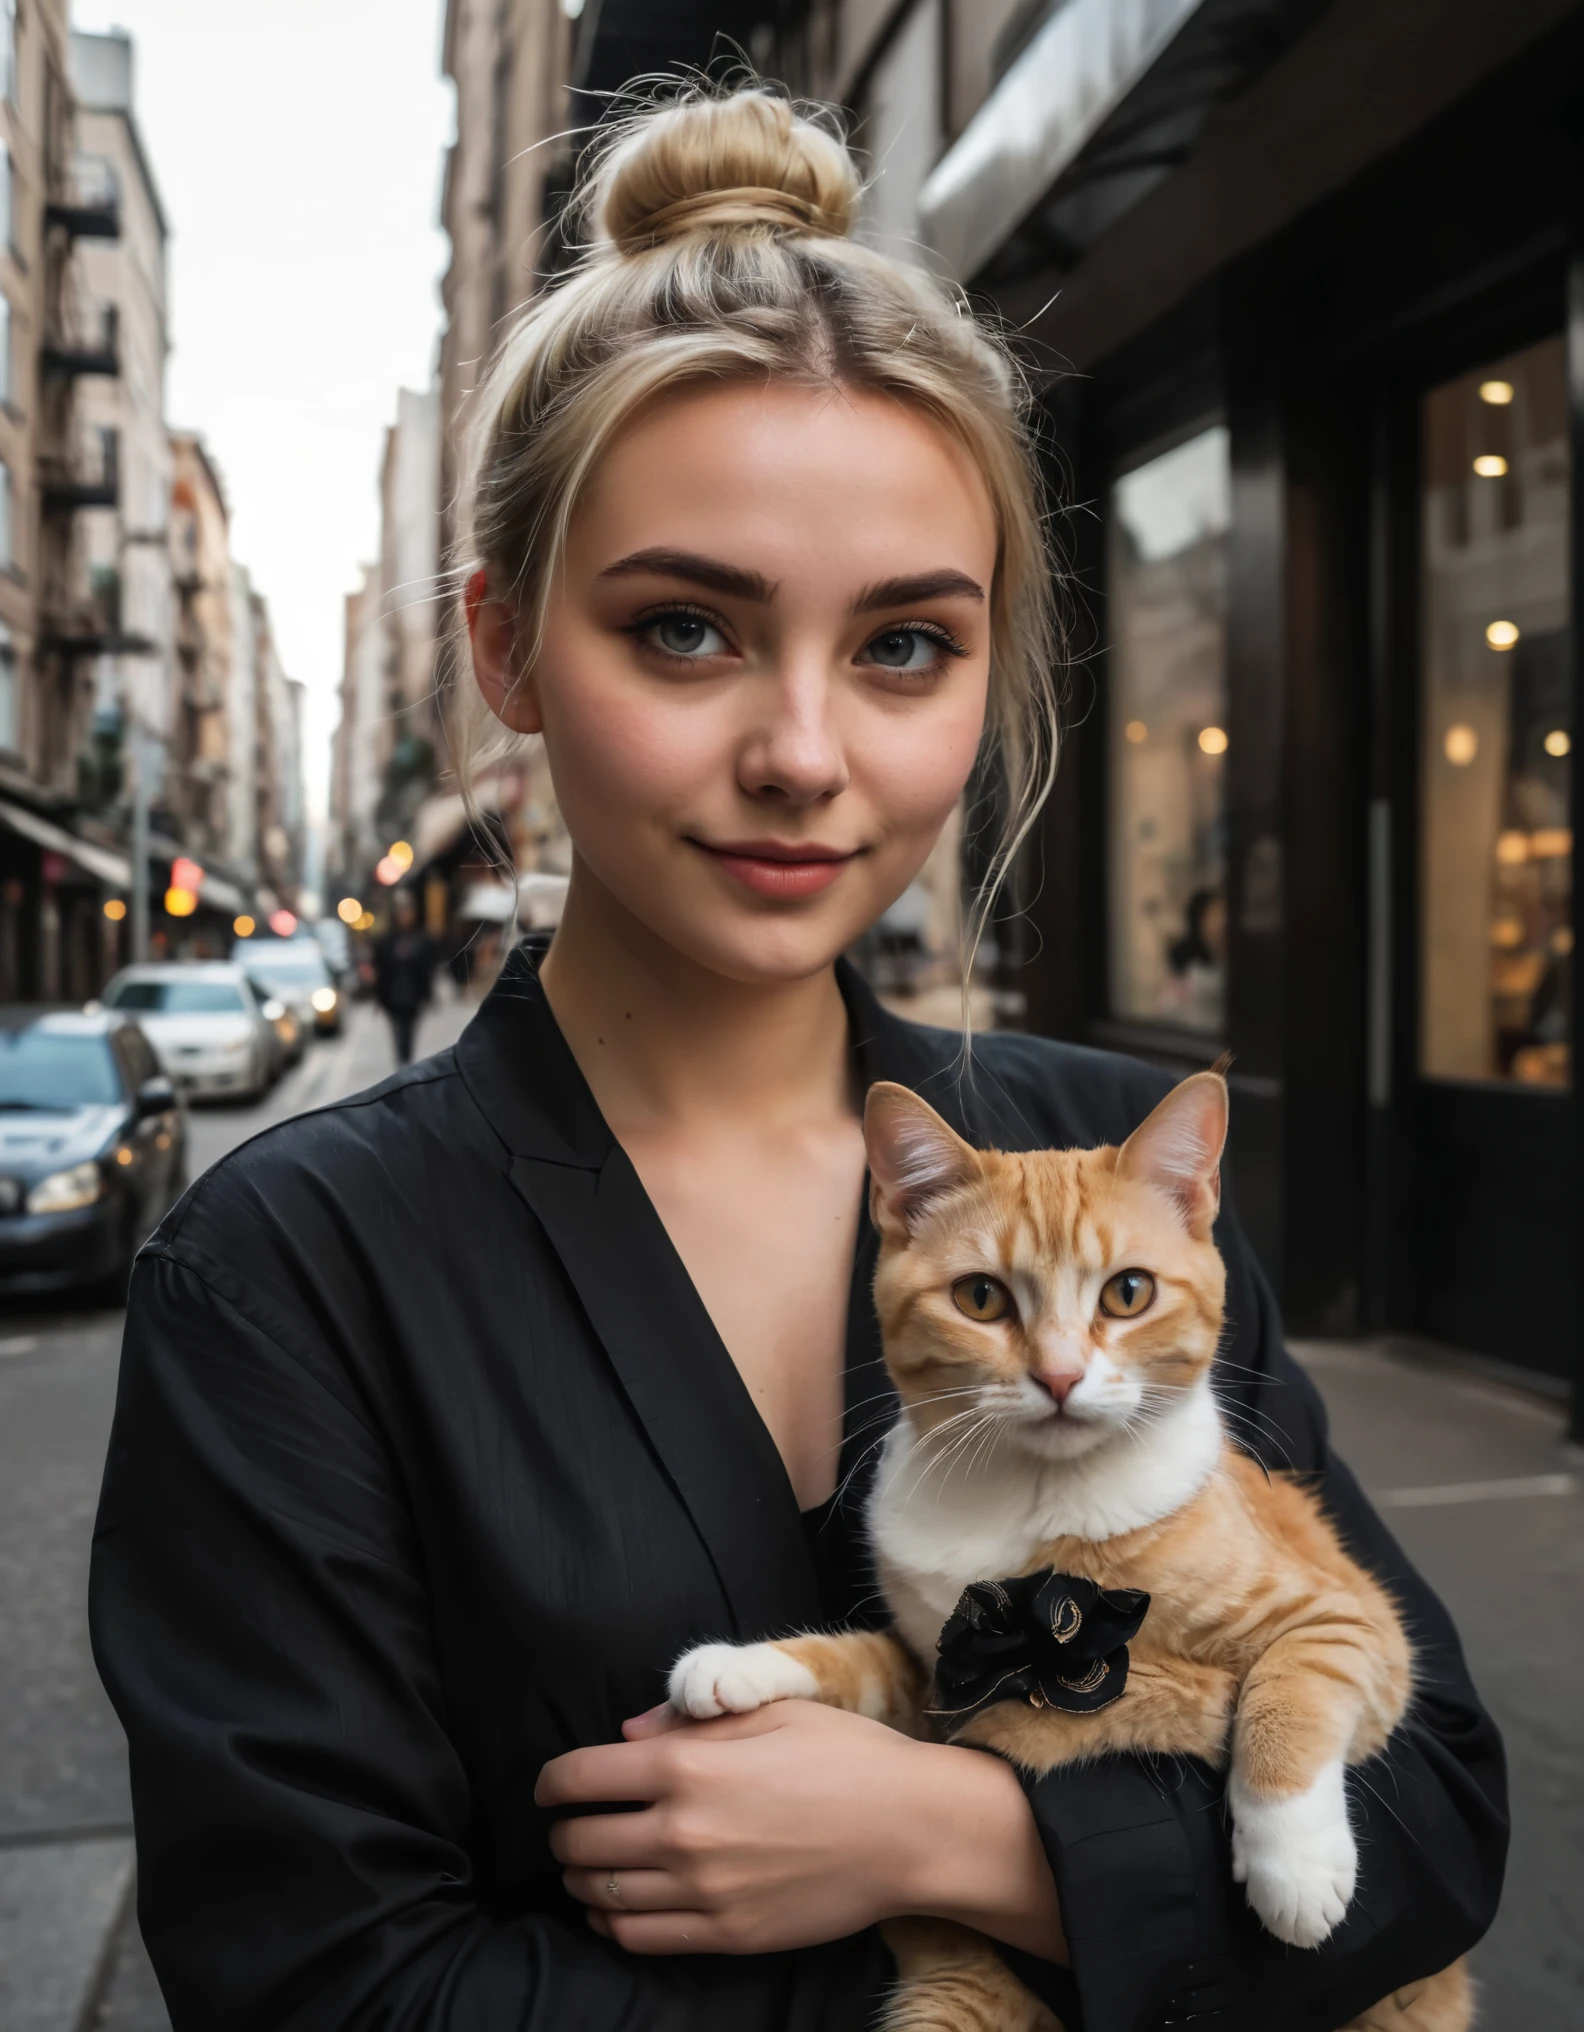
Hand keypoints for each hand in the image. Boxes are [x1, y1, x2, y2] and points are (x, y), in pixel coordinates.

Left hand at [535, 1697, 1064, 1959]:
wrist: (910, 1830)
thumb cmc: (846, 1757)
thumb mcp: (770, 1712)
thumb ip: (690, 1721)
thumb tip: (628, 1735)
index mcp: (689, 1766)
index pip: (580, 1776)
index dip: (552, 1782)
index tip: (551, 1786)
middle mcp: (684, 1832)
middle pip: (580, 1840)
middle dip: (564, 1830)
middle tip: (573, 1823)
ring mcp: (704, 1891)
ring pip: (601, 1895)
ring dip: (580, 1879)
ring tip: (586, 1866)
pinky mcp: (727, 1935)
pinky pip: (640, 1938)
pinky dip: (610, 1925)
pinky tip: (611, 1910)